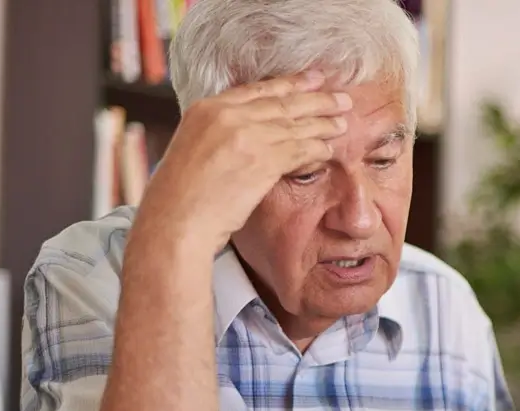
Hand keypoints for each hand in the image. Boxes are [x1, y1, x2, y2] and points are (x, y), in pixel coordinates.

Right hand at [134, 71, 350, 250]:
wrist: (175, 220)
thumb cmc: (181, 196)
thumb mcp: (193, 147)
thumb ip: (219, 132)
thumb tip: (249, 131)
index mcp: (207, 108)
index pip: (258, 89)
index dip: (290, 84)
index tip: (312, 80)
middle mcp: (226, 115)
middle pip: (282, 102)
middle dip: (317, 99)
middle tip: (341, 98)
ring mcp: (245, 136)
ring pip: (295, 125)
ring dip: (323, 123)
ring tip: (343, 122)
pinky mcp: (262, 160)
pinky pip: (299, 150)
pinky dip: (317, 149)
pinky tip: (329, 149)